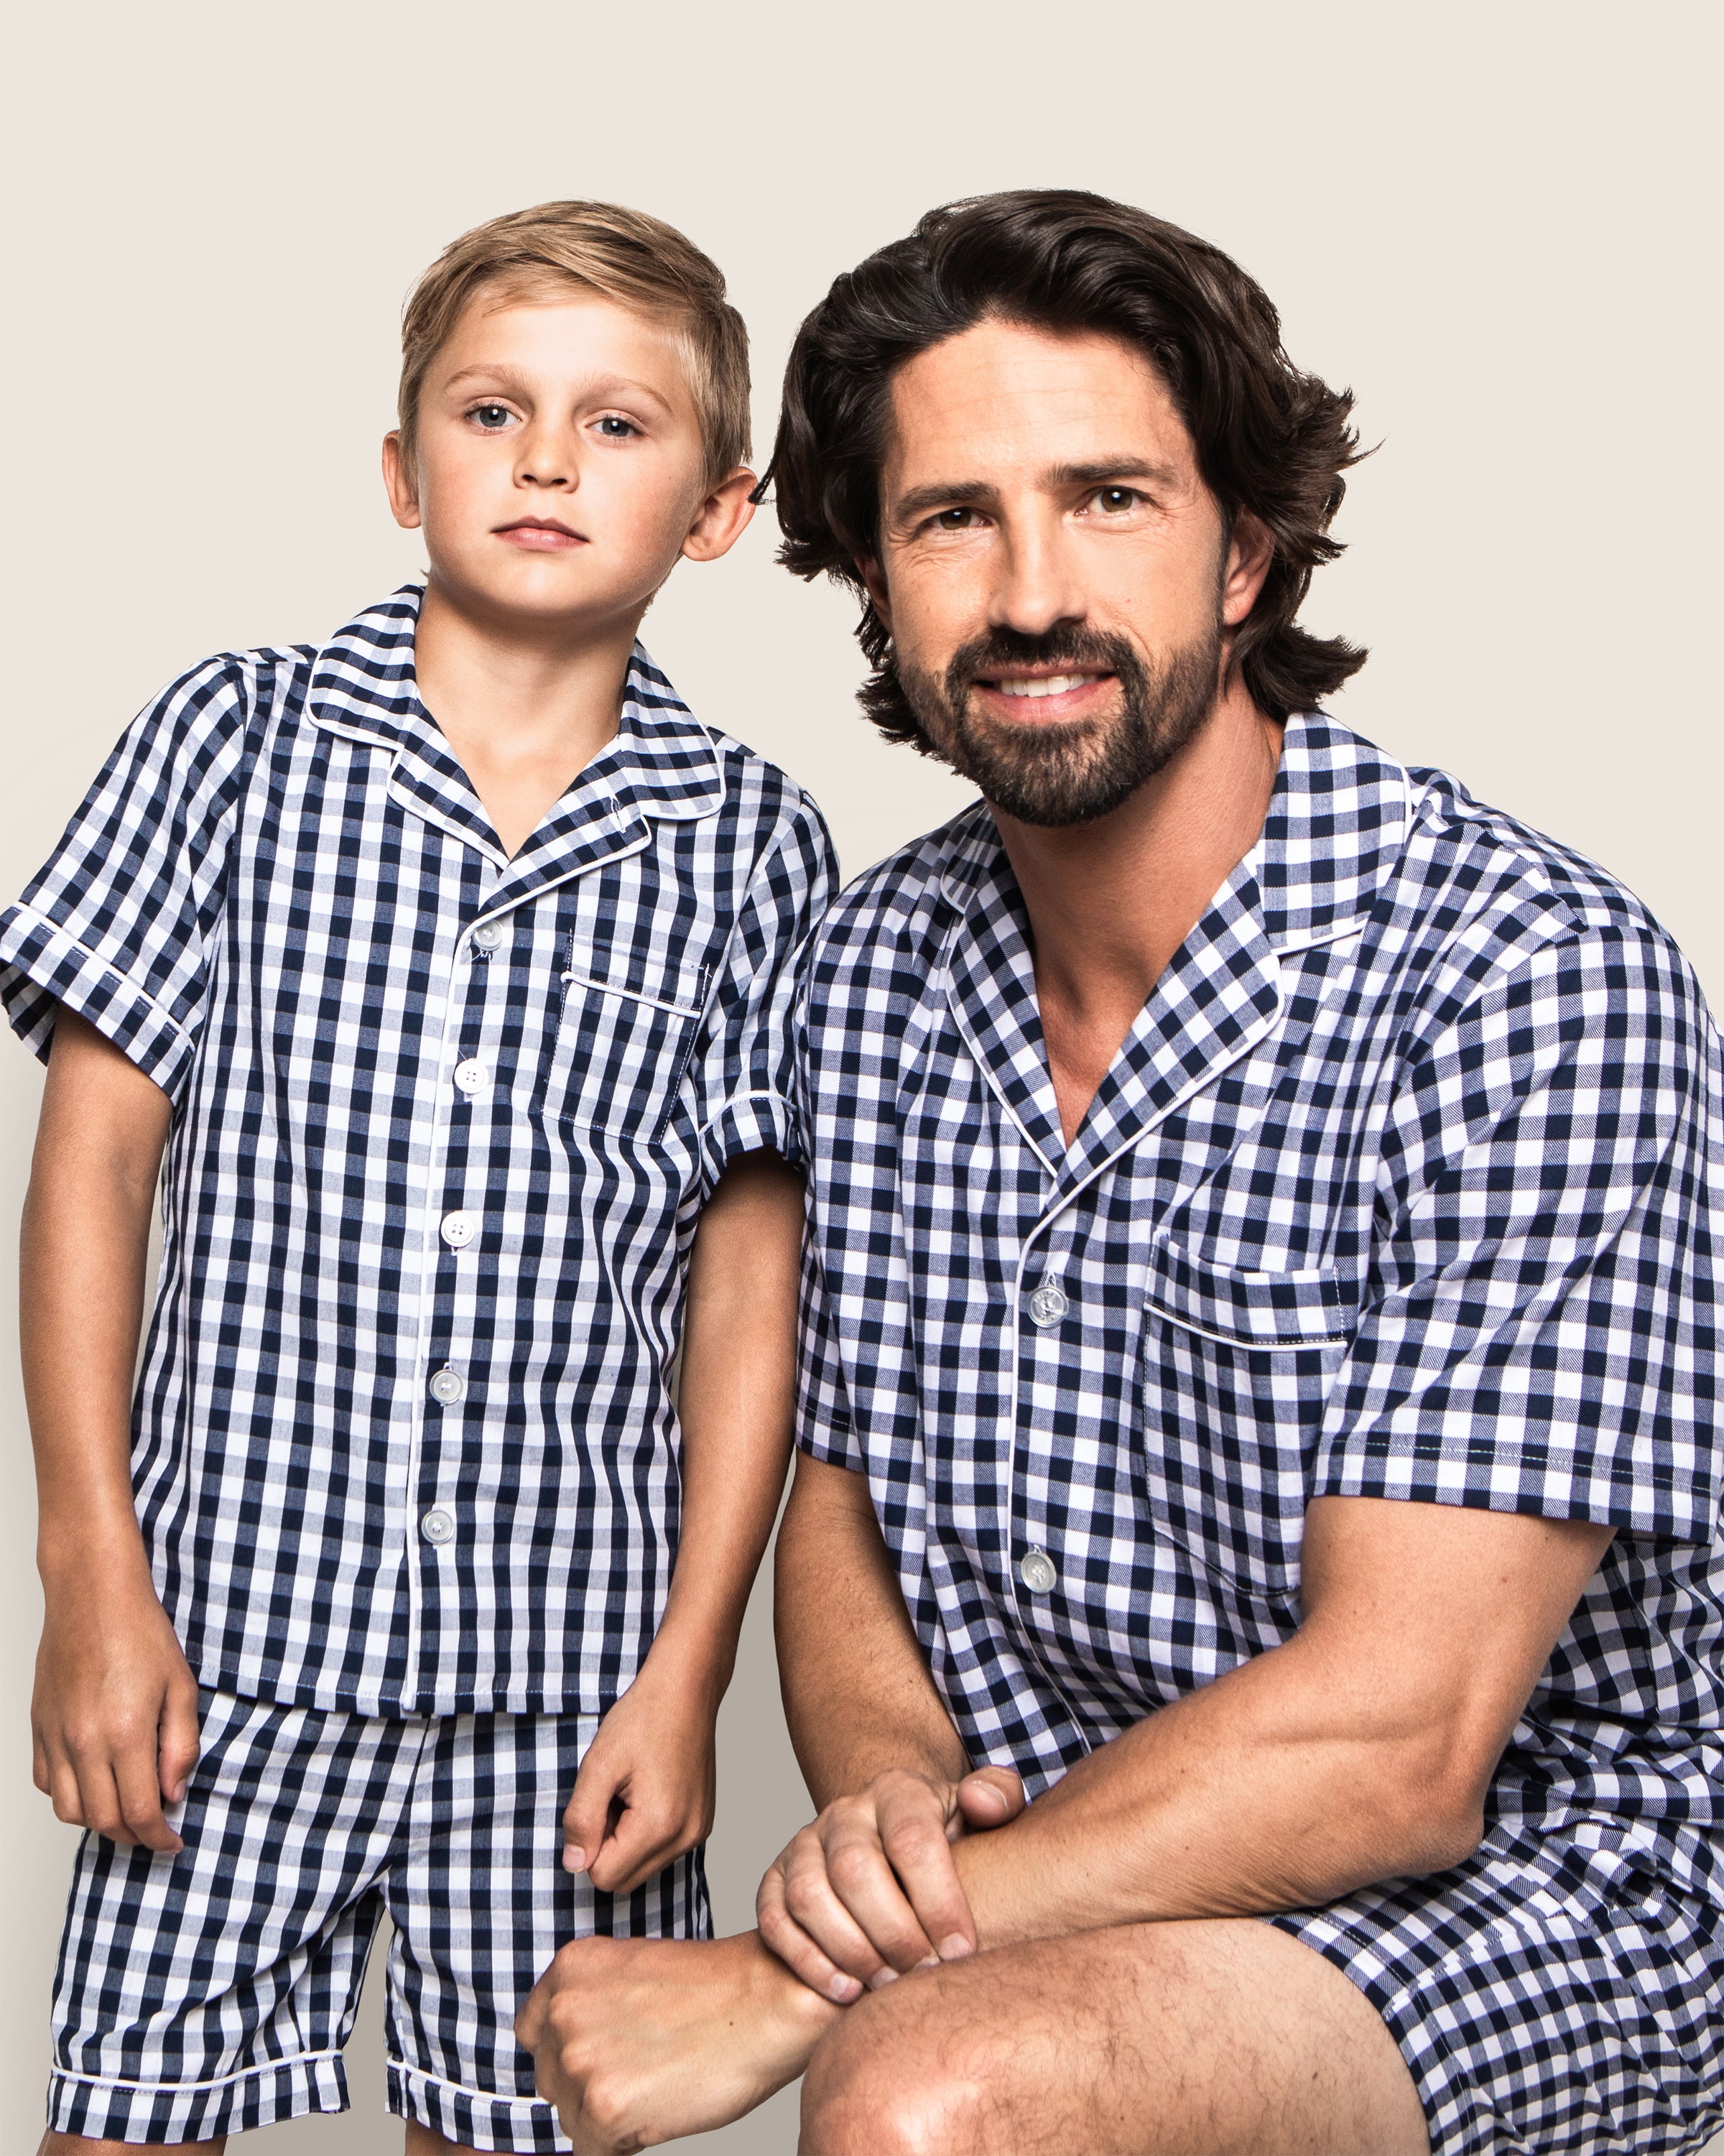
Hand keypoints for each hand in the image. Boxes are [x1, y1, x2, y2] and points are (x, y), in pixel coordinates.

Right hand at [32, 1555, 200, 1852]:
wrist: (92, 1597)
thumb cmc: (140, 1632)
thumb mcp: (181, 1686)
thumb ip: (180, 1745)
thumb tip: (174, 1792)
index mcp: (124, 1732)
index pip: (140, 1810)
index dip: (159, 1836)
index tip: (173, 1841)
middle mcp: (83, 1741)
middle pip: (103, 1819)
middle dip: (133, 1835)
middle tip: (155, 1829)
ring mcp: (55, 1737)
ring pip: (70, 1810)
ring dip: (99, 1821)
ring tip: (127, 1810)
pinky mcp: (39, 1728)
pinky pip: (48, 1783)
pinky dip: (71, 1796)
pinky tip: (95, 1783)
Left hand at [518, 1930, 834, 2153]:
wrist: (767, 2003)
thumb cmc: (715, 1990)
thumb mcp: (632, 1973)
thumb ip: (590, 2004)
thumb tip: (569, 2054)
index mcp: (570, 1968)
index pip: (537, 2032)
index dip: (571, 2050)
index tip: (607, 2054)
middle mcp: (564, 2010)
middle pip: (552, 2077)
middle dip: (591, 2084)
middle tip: (646, 2068)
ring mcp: (580, 2058)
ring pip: (570, 2116)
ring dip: (607, 2114)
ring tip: (658, 2084)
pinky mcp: (603, 2106)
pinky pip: (591, 2151)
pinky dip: (622, 2145)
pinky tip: (660, 2109)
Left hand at [562, 1659, 716, 1895]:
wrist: (686, 1691)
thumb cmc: (643, 1720)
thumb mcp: (598, 1765)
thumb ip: (581, 1820)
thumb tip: (574, 1864)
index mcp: (659, 1824)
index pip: (604, 1876)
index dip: (588, 1845)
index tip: (598, 1802)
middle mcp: (686, 1836)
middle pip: (624, 1879)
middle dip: (607, 1846)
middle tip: (611, 1797)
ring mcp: (697, 1832)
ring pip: (643, 1867)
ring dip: (626, 1839)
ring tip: (630, 1791)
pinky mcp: (702, 1824)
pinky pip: (662, 1850)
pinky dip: (646, 1831)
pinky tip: (648, 1792)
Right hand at [757, 1763, 1024, 2000]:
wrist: (891, 1837)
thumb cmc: (946, 1840)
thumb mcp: (979, 1811)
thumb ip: (997, 1797)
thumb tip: (980, 1802)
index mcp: (898, 1791)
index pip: (912, 1838)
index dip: (937, 1900)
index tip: (962, 1952)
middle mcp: (845, 1813)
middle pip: (855, 1869)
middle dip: (894, 1933)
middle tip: (925, 1977)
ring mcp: (804, 1845)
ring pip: (808, 1896)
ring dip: (849, 1951)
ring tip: (887, 1988)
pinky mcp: (775, 1881)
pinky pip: (775, 1920)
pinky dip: (807, 1961)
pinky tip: (847, 1991)